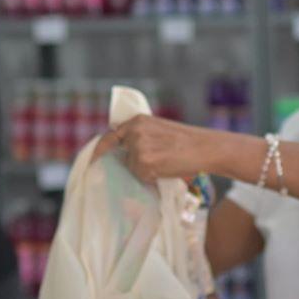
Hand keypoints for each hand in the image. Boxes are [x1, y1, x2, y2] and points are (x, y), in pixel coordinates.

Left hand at [92, 115, 213, 181]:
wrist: (206, 147)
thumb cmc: (187, 142)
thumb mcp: (159, 130)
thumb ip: (140, 137)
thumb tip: (123, 155)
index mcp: (137, 121)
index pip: (110, 137)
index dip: (101, 151)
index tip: (93, 162)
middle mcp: (134, 131)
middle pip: (121, 156)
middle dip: (131, 164)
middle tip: (154, 164)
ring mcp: (138, 146)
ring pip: (131, 168)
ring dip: (145, 171)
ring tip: (165, 164)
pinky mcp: (144, 161)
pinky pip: (140, 176)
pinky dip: (151, 177)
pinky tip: (166, 169)